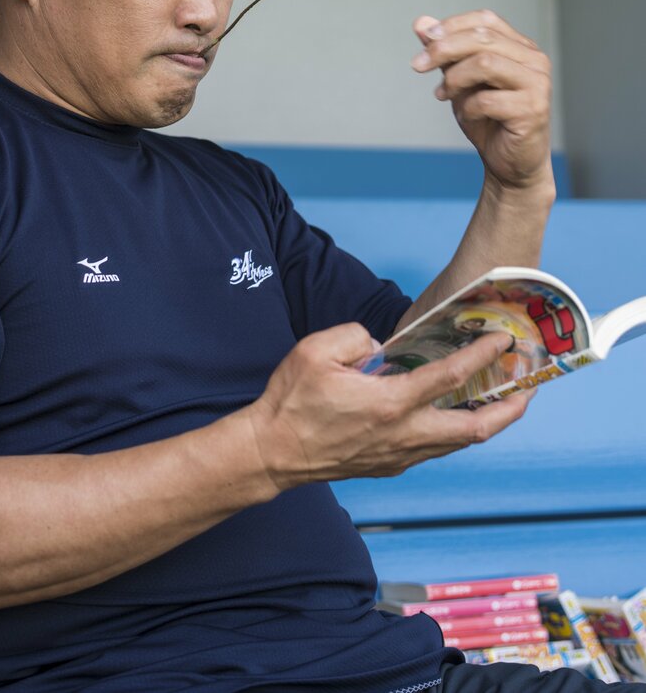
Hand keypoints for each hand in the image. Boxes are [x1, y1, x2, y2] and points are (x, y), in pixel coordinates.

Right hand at [244, 322, 531, 491]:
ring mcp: (398, 455)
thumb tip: (379, 346)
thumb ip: (354, 336)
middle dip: (508, 410)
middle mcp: (403, 435)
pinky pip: (434, 450)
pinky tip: (453, 418)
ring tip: (501, 404)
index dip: (482, 356)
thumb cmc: (291, 402)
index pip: (449, 377)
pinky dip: (454, 433)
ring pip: (456, 444)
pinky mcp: (388, 465)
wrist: (273, 452)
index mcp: (390, 403)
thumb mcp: (315, 350)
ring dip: (485, 424)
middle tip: (528, 390)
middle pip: (473, 428)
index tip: (503, 341)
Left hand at [411, 10, 552, 192]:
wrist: (510, 164)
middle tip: (418, 66)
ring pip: (485, 63)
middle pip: (482, 38)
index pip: (486, 20)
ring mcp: (537, 83)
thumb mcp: (459, 81)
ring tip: (442, 94)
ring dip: (454, 78)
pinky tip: (465, 116)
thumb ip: (444, 52)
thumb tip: (421, 23)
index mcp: (520, 47)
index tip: (424, 39)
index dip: (452, 25)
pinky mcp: (532, 109)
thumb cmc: (487, 120)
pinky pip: (487, 99)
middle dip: (442, 49)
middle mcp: (534, 60)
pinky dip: (467, 107)